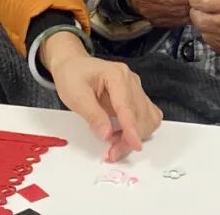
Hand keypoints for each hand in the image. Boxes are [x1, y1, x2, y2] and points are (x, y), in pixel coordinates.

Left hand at [41, 32, 162, 161]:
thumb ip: (92, 115)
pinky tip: (122, 135)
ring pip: (147, 118)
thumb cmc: (72, 76)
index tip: (134, 145)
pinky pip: (147, 117)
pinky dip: (138, 130)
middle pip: (140, 115)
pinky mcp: (136, 98)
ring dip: (134, 136)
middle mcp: (131, 81)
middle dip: (129, 138)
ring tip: (114, 144)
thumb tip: (107, 135)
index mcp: (116, 75)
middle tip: (111, 153)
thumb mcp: (75, 95)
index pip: (127, 105)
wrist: (72, 65)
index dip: (131, 128)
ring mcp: (136, 89)